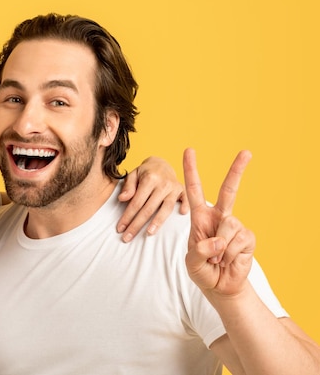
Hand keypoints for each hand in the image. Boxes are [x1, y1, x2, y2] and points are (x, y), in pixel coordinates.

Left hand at [118, 156, 188, 241]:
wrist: (161, 163)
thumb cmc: (145, 172)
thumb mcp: (133, 174)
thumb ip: (128, 187)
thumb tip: (122, 199)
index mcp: (149, 179)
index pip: (136, 202)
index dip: (127, 216)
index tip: (120, 229)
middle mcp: (162, 184)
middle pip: (148, 209)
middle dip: (136, 225)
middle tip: (127, 238)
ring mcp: (174, 187)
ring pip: (165, 208)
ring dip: (157, 222)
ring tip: (148, 234)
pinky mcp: (182, 190)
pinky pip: (184, 200)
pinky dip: (184, 206)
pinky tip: (180, 214)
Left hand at [183, 148, 255, 296]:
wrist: (220, 286)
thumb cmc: (202, 270)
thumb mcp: (191, 262)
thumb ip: (199, 251)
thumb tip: (219, 240)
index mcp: (200, 217)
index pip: (194, 190)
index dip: (191, 170)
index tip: (189, 150)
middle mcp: (218, 217)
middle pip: (229, 190)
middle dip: (237, 170)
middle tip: (246, 152)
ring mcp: (234, 226)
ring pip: (228, 226)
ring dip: (220, 247)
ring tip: (217, 258)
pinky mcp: (247, 237)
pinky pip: (238, 240)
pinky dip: (230, 254)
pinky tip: (228, 260)